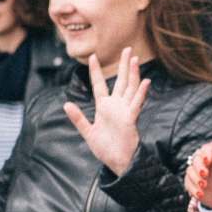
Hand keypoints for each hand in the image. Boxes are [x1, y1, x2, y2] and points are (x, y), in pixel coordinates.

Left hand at [61, 48, 147, 176]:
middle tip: (127, 49)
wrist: (117, 162)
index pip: (100, 85)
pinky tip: (145, 81)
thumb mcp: (88, 133)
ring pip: (130, 88)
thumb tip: (66, 104)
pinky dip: (141, 93)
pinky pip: (136, 104)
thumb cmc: (105, 149)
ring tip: (134, 59)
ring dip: (133, 74)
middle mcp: (116, 106)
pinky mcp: (131, 119)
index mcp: (104, 107)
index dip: (96, 71)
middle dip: (124, 65)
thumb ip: (78, 118)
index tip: (92, 56)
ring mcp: (125, 111)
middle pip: (121, 81)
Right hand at [185, 140, 211, 208]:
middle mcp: (204, 160)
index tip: (208, 160)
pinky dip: (193, 189)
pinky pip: (188, 184)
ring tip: (203, 186)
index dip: (207, 153)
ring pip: (190, 170)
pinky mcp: (192, 182)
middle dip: (199, 166)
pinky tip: (200, 194)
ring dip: (195, 178)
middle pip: (197, 158)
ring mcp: (196, 172)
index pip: (209, 148)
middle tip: (205, 174)